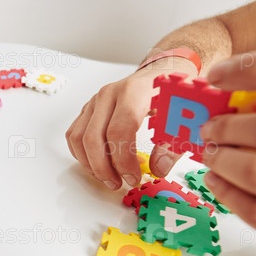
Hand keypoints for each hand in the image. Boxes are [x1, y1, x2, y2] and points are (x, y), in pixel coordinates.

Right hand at [66, 58, 197, 188]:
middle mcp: (108, 94)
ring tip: (108, 178)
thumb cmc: (171, 93)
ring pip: (78, 138)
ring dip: (90, 164)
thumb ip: (171, 145)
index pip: (119, 131)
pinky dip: (82, 155)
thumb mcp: (181, 117)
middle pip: (93, 138)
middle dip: (103, 168)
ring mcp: (95, 101)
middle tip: (118, 184)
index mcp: (133, 92)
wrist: (161, 71)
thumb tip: (158, 170)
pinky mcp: (88, 109)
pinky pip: (74, 135)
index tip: (133, 178)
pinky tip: (97, 166)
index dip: (123, 160)